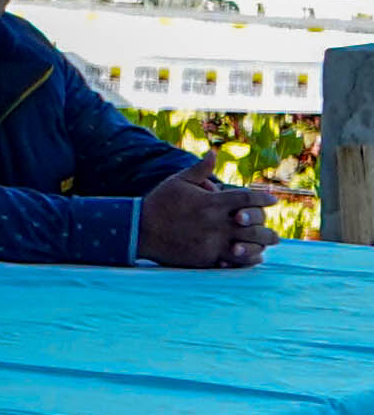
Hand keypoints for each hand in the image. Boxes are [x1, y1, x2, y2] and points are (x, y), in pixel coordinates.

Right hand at [138, 170, 280, 269]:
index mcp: (211, 202)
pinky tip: (249, 258)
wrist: (138, 229)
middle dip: (268, 230)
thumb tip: (213, 152)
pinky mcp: (204, 258)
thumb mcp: (178, 181)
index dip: (263, 199)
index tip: (272, 200)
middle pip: (253, 226)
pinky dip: (244, 261)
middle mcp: (214, 223)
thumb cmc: (159, 203)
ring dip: (260, 247)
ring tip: (266, 248)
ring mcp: (210, 242)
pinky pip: (231, 262)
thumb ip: (200, 169)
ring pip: (247, 247)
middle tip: (275, 235)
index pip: (247, 199)